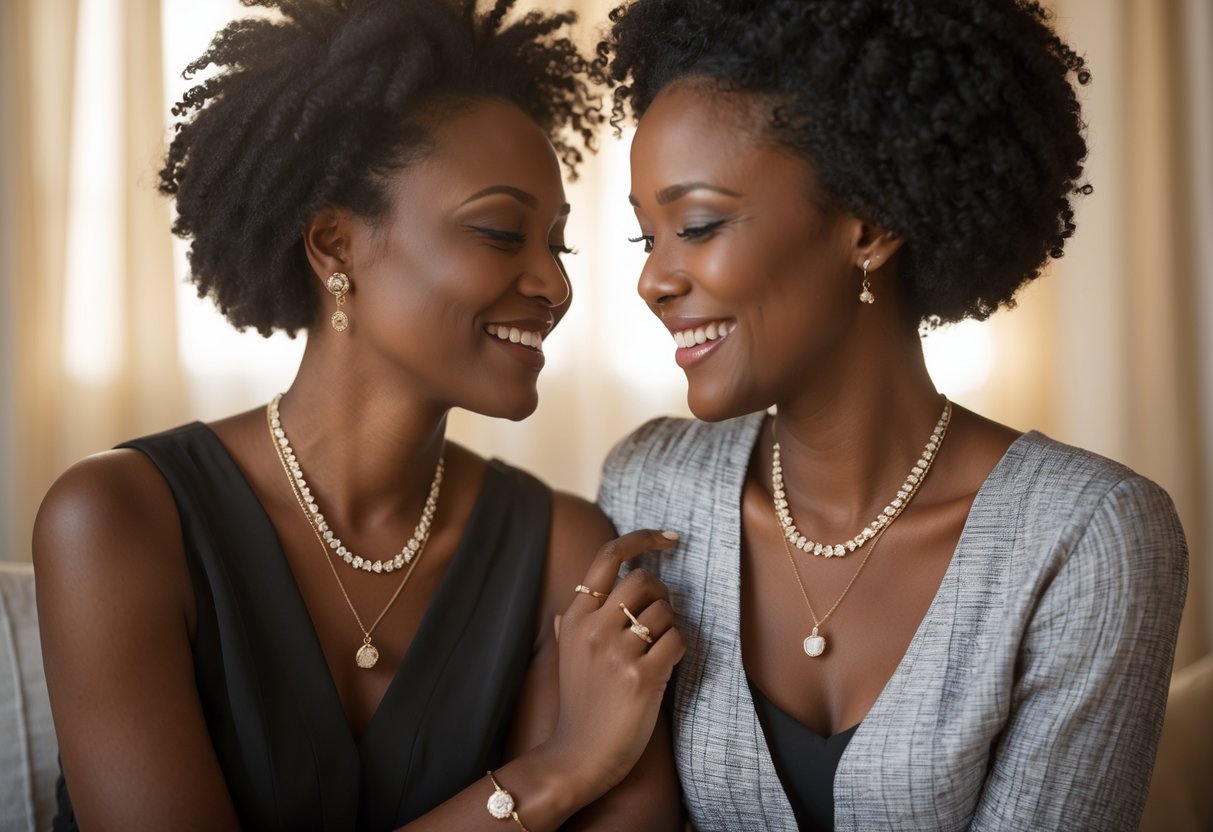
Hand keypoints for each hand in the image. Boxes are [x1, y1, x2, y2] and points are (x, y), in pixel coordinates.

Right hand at [543, 529, 685, 801]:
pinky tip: (662, 669)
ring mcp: (617, 651)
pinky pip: (677, 641)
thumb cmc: (581, 704)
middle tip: (659, 616)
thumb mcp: (565, 656)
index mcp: (575, 617)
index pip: (608, 557)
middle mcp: (593, 627)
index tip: (669, 538)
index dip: (642, 539)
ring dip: (669, 627)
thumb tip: (572, 602)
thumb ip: (570, 624)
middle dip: (662, 593)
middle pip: (644, 579)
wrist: (579, 755)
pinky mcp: (642, 676)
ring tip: (654, 652)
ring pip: (665, 611)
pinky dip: (677, 651)